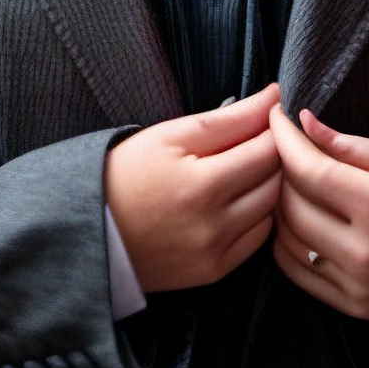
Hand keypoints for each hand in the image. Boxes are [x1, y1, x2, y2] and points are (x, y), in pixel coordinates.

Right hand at [104, 82, 281, 292]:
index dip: (274, 127)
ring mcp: (215, 252)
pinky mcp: (214, 272)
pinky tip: (238, 199)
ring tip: (246, 166)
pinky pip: (258, 238)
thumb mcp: (170, 134)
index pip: (268, 149)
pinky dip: (258, 215)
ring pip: (272, 209)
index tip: (268, 114)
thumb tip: (274, 96)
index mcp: (202, 183)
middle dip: (275, 154)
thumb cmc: (127, 173)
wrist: (93, 231)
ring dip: (269, 184)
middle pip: (275, 180)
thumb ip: (229, 117)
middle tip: (257, 137)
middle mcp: (214, 224)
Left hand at [269, 105, 368, 322]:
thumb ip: (353, 145)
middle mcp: (364, 253)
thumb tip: (306, 123)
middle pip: (291, 204)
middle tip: (287, 147)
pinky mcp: (351, 307)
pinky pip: (295, 271)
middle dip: (280, 168)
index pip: (310, 171)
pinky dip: (286, 241)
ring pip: (286, 238)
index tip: (276, 117)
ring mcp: (355, 285)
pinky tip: (298, 219)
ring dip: (280, 204)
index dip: (284, 140)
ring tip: (293, 182)